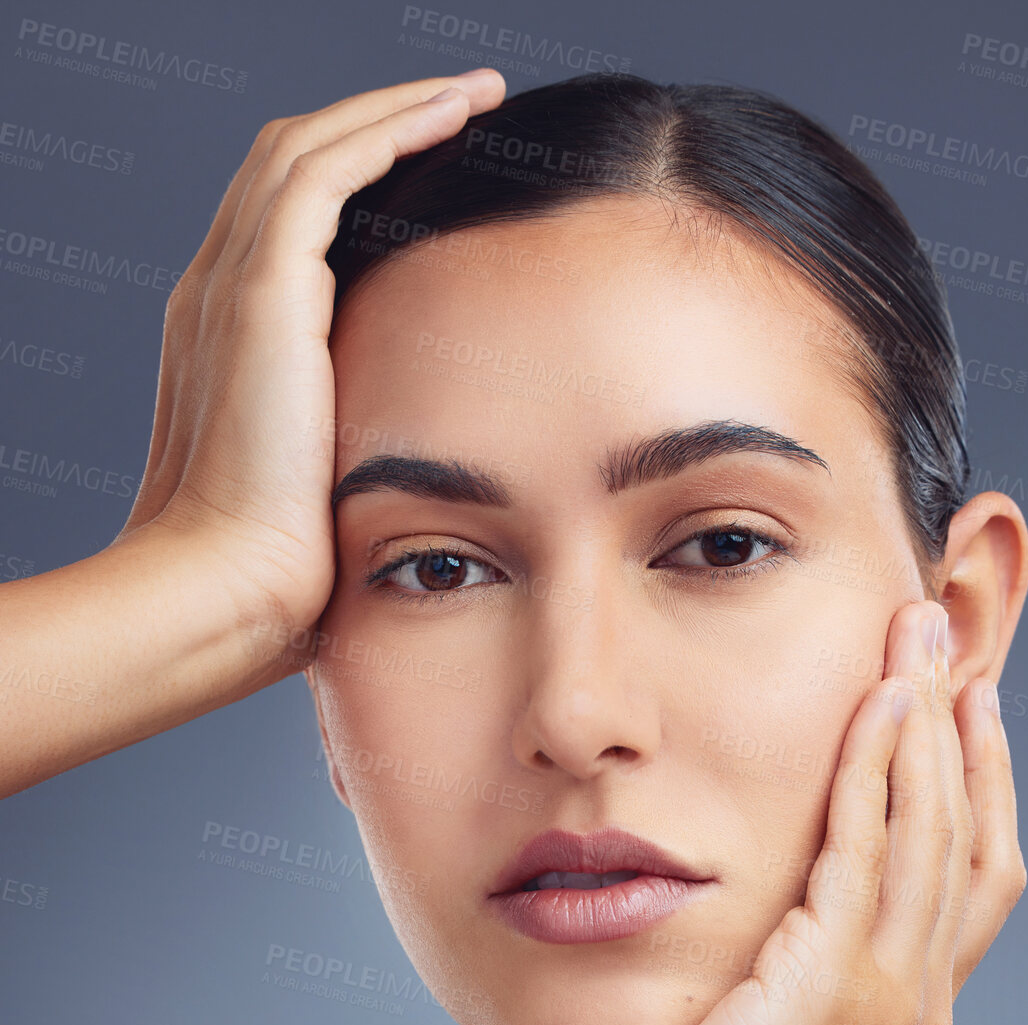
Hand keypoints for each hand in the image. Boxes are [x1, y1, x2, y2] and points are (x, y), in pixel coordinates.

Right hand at [118, 68, 504, 644]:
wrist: (229, 591)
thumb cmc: (280, 570)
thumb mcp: (322, 486)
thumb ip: (350, 444)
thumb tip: (417, 466)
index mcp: (229, 337)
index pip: (288, 222)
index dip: (360, 178)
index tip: (438, 170)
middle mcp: (219, 294)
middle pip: (292, 164)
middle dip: (378, 124)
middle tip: (464, 108)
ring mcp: (233, 285)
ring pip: (309, 146)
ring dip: (395, 109)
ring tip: (474, 95)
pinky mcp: (262, 290)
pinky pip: (327, 169)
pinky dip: (389, 128)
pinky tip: (453, 113)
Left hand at [574, 598, 1026, 1024]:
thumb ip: (779, 968)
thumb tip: (754, 909)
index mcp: (907, 1014)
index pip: (968, 874)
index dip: (977, 782)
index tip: (959, 706)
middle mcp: (920, 1000)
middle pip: (970, 833)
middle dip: (962, 725)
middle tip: (944, 635)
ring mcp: (889, 994)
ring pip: (933, 827)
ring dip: (927, 721)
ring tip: (916, 634)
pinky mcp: (833, 983)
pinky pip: (868, 848)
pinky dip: (877, 770)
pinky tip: (876, 705)